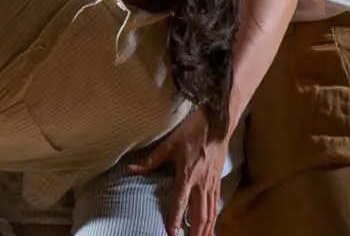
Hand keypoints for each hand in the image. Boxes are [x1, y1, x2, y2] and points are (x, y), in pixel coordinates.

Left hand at [127, 108, 225, 235]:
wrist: (217, 124)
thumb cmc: (192, 132)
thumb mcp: (170, 143)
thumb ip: (151, 160)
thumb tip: (131, 169)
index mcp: (187, 174)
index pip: (180, 202)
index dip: (175, 219)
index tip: (171, 233)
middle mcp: (201, 183)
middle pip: (199, 215)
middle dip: (195, 233)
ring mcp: (211, 184)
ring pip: (210, 213)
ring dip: (205, 230)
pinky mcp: (217, 182)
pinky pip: (216, 205)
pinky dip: (214, 219)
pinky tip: (211, 227)